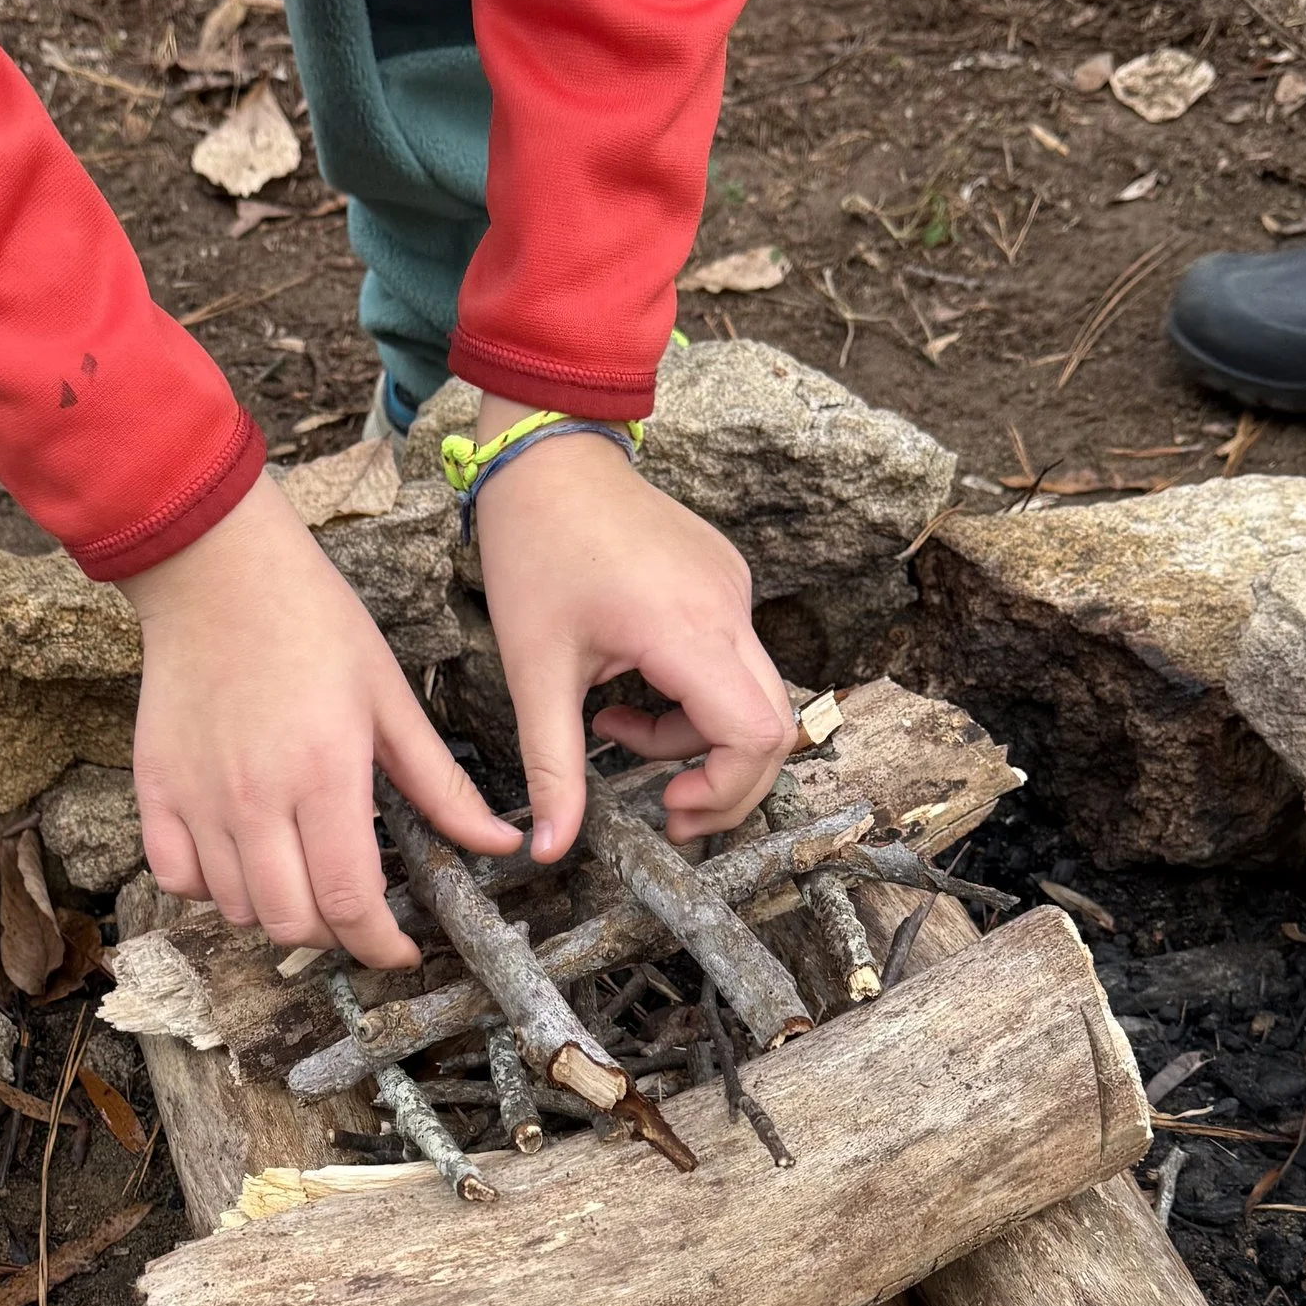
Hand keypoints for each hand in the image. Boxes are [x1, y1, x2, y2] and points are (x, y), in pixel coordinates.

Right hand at [123, 471, 517, 968]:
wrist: (215, 570)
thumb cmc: (312, 622)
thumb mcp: (390, 698)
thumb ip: (440, 785)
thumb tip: (501, 844)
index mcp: (324, 775)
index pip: (351, 902)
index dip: (380, 947)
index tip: (401, 951)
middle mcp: (255, 799)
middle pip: (292, 921)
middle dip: (336, 934)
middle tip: (358, 911)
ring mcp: (198, 798)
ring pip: (236, 909)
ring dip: (278, 911)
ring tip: (304, 876)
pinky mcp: (154, 788)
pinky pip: (177, 878)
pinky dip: (211, 889)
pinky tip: (241, 859)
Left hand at [470, 395, 797, 861]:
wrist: (549, 455)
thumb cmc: (534, 549)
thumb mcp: (532, 671)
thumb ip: (550, 767)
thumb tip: (547, 850)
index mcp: (686, 628)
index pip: (755, 735)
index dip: (724, 791)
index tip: (666, 809)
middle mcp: (728, 607)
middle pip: (774, 727)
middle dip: (725, 783)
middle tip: (664, 808)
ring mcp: (733, 590)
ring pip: (753, 699)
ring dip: (697, 739)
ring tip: (617, 732)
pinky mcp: (725, 581)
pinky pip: (734, 662)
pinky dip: (694, 699)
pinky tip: (632, 689)